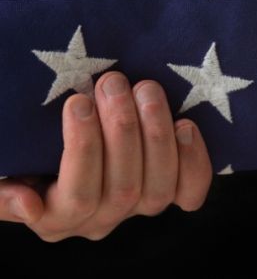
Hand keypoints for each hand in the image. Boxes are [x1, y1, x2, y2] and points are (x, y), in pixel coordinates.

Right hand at [0, 71, 212, 240]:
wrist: (78, 141)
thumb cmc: (35, 152)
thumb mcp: (12, 167)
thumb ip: (6, 189)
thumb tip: (28, 203)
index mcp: (59, 216)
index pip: (77, 197)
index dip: (82, 150)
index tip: (77, 102)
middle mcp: (102, 219)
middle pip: (123, 188)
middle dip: (122, 129)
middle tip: (113, 82)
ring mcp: (139, 207)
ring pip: (158, 188)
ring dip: (156, 134)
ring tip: (146, 90)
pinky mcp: (172, 192)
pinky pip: (191, 192)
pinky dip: (193, 160)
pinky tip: (185, 125)